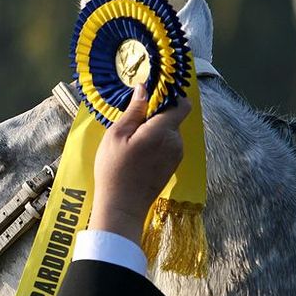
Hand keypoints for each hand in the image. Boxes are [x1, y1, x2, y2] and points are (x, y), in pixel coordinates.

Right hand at [89, 84, 190, 242]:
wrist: (122, 206)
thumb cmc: (114, 169)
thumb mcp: (117, 135)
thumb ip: (134, 110)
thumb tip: (143, 88)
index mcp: (162, 131)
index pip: (182, 104)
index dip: (170, 96)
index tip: (151, 96)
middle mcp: (176, 142)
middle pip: (173, 118)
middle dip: (156, 115)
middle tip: (133, 122)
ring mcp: (176, 156)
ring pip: (170, 132)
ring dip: (155, 130)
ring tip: (132, 141)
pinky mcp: (172, 166)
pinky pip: (168, 146)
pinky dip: (156, 144)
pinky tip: (138, 154)